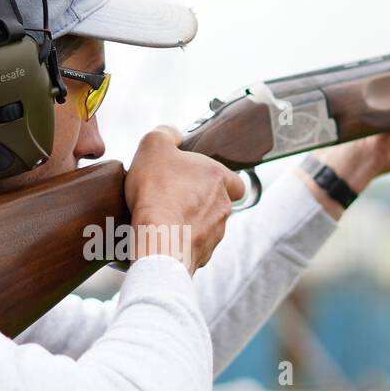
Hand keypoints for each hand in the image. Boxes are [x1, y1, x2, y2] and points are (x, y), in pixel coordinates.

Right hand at [125, 125, 245, 273]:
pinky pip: (193, 247)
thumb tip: (173, 134)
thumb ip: (166, 134)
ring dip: (188, 223)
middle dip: (196, 202)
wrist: (158, 239)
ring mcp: (215, 235)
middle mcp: (223, 208)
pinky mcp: (202, 256)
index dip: (219, 180)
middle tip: (170, 199)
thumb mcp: (154, 146)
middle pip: (216, 204)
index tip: (197, 180)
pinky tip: (161, 238)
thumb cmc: (158, 191)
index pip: (235, 181)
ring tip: (162, 220)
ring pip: (205, 227)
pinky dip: (179, 243)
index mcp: (219, 178)